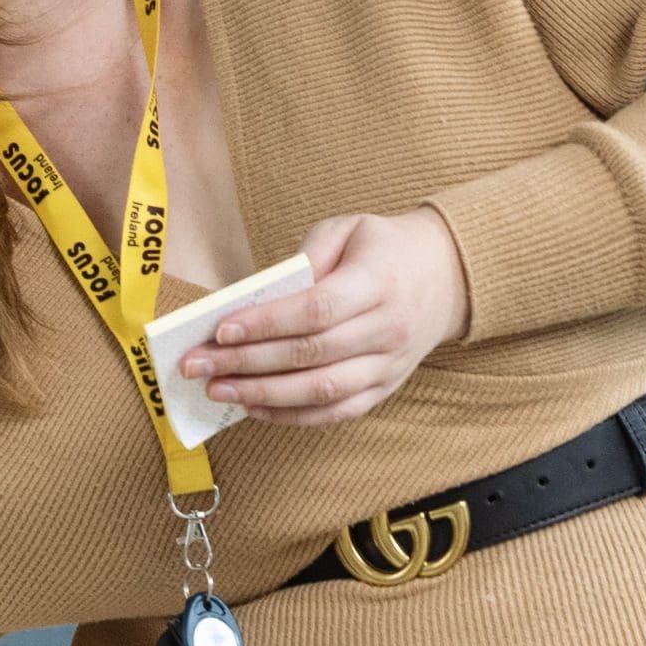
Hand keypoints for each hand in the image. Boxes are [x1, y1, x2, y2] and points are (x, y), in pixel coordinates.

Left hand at [180, 209, 470, 425]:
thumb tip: (255, 294)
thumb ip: (306, 255)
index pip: (317, 310)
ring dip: (262, 394)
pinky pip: (336, 411)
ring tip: (215, 389)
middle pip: (311, 354)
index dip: (266, 323)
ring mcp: (389, 364)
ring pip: (322, 390)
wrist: (448, 276)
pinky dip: (291, 415)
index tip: (220, 330)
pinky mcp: (384, 388)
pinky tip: (251, 407)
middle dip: (246, 362)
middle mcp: (388, 328)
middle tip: (196, 364)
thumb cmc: (383, 249)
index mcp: (378, 282)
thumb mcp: (348, 229)